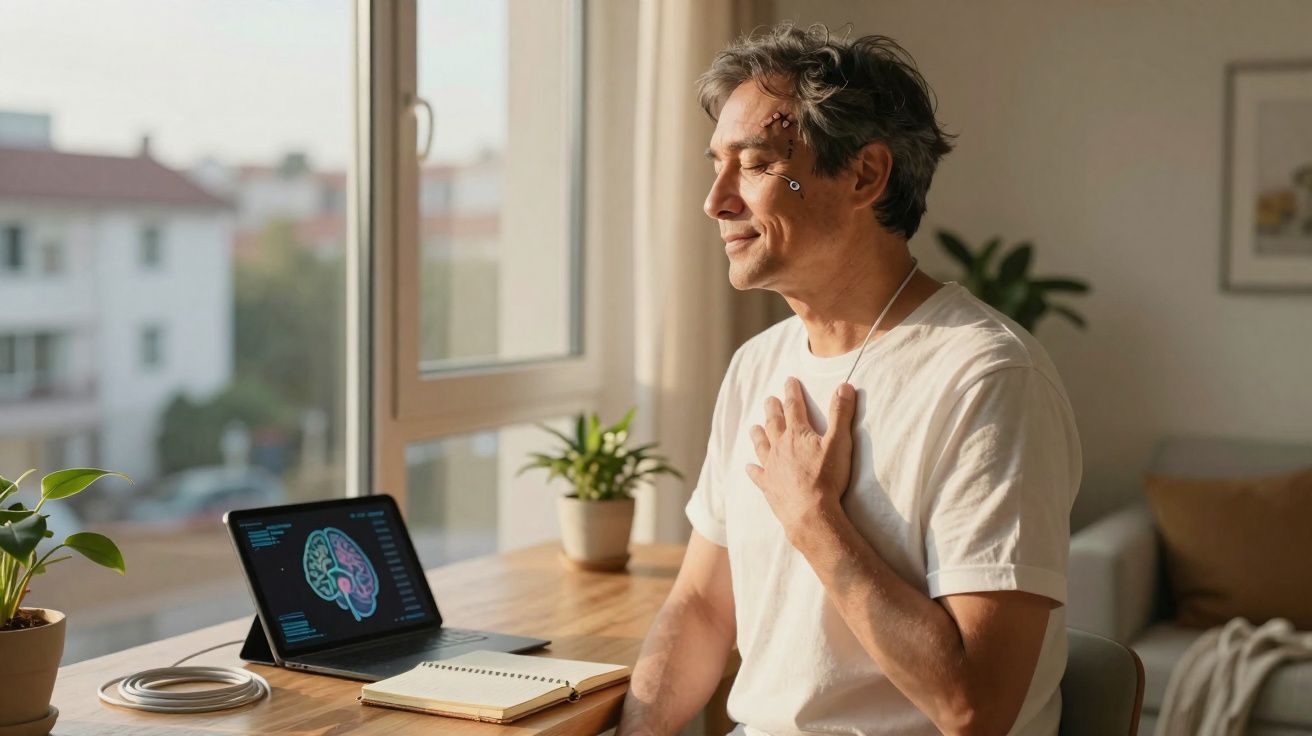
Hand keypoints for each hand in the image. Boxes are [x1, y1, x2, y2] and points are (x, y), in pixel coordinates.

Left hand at [746, 377, 856, 537]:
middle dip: (773, 410)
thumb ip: (841, 414)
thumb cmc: (827, 477)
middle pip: (774, 423)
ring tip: (753, 427)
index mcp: (798, 435)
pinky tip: (748, 467)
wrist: (811, 513)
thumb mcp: (839, 442)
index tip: (789, 381)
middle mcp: (780, 447)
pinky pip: (758, 475)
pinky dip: (753, 470)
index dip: (792, 393)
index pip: (794, 407)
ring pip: (762, 446)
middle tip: (769, 399)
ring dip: (758, 435)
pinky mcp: (769, 487)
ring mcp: (772, 468)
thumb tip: (845, 386)